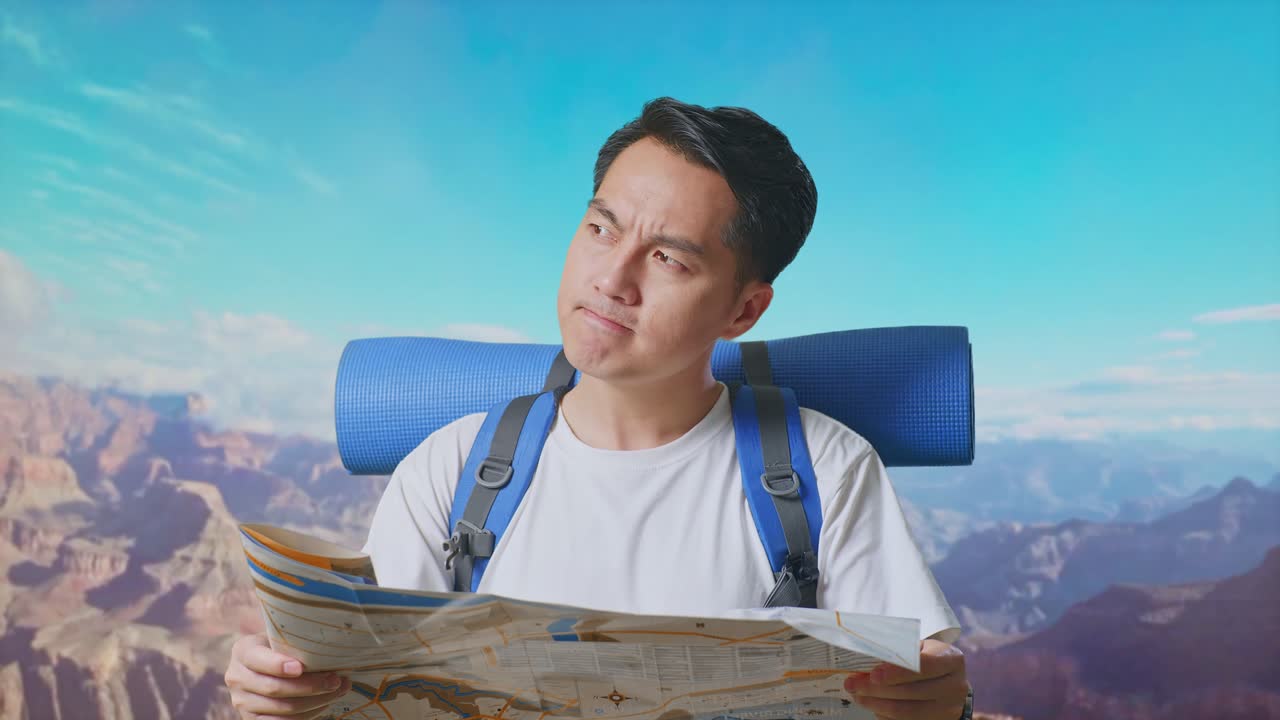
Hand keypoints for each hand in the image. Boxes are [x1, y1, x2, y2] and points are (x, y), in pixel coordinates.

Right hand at [224, 632, 351, 718]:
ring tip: (337, 691)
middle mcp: (236, 677)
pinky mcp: (250, 719)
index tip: (301, 667)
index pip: (259, 660)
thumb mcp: (281, 638)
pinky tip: (323, 705)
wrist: (263, 667)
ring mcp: (241, 701)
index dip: (278, 665)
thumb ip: (294, 643)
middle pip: (275, 688)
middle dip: (310, 686)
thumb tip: (330, 650)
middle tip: (336, 681)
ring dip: (315, 702)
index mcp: (243, 651)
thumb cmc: (280, 648)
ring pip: (282, 708)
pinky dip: (306, 716)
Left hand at [844, 638, 967, 719]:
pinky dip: (885, 715)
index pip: (924, 666)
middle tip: (852, 684)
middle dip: (877, 688)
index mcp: (952, 660)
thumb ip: (901, 650)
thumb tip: (865, 655)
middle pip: (911, 691)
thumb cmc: (929, 659)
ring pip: (907, 711)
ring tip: (857, 695)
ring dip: (877, 703)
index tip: (873, 674)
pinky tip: (872, 706)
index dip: (897, 671)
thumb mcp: (921, 647)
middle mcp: (955, 686)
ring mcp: (948, 708)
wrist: (949, 684)